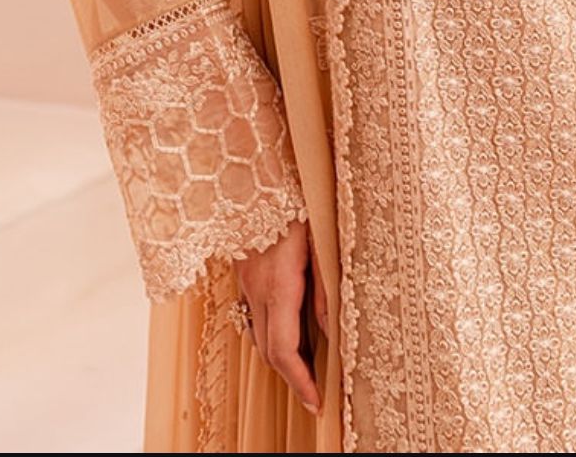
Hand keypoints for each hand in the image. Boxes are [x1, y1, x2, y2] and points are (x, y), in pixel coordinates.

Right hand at [232, 217, 327, 415]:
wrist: (254, 173)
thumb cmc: (296, 200)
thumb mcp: (321, 241)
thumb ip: (325, 287)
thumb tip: (331, 329)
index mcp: (278, 285)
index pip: (284, 350)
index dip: (299, 381)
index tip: (316, 403)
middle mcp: (256, 289)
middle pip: (268, 350)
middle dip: (290, 376)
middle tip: (315, 392)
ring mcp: (246, 281)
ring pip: (258, 334)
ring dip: (280, 355)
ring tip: (307, 365)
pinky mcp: (244, 270)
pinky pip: (253, 313)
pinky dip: (270, 331)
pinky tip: (289, 328)